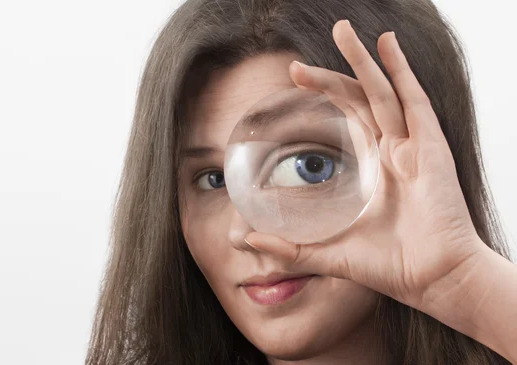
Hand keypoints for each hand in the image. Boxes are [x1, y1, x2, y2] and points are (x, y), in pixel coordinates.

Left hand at [244, 19, 488, 310]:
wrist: (433, 282)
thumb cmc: (390, 267)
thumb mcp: (329, 251)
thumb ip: (290, 247)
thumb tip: (247, 238)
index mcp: (374, 169)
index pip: (345, 119)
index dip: (322, 98)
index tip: (293, 82)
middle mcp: (393, 151)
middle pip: (359, 100)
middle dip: (331, 76)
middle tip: (297, 64)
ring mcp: (413, 147)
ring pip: (383, 91)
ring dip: (363, 60)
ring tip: (343, 29)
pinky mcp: (431, 149)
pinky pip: (415, 101)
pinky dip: (402, 70)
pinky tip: (385, 44)